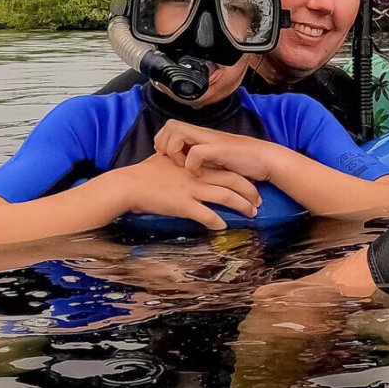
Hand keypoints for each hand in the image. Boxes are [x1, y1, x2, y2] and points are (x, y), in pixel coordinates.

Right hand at [118, 152, 261, 230]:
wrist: (129, 185)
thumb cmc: (145, 173)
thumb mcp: (168, 161)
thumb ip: (182, 162)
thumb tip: (188, 164)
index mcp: (195, 164)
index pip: (227, 167)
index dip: (243, 176)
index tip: (253, 184)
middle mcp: (197, 175)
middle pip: (233, 181)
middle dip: (249, 192)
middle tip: (259, 202)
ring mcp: (191, 190)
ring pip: (225, 196)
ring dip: (241, 206)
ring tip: (251, 214)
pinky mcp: (183, 204)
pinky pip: (205, 214)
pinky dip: (217, 221)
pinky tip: (223, 227)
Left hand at [153, 120, 281, 184]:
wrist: (265, 160)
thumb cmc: (242, 161)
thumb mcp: (215, 158)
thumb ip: (199, 157)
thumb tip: (181, 166)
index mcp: (201, 135)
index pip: (170, 126)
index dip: (163, 141)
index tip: (168, 158)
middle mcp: (203, 134)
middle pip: (170, 125)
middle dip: (165, 143)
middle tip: (173, 161)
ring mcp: (211, 139)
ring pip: (178, 133)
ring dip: (176, 151)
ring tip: (185, 166)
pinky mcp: (219, 149)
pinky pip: (195, 152)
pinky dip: (192, 165)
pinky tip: (200, 172)